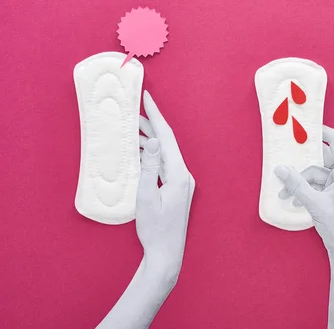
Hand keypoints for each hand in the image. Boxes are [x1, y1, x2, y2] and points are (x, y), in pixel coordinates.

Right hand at [138, 91, 195, 280]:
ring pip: (164, 154)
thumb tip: (151, 141)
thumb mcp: (146, 197)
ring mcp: (181, 183)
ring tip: (132, 128)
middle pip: (166, 143)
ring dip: (149, 140)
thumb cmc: (156, 229)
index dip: (156, 116)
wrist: (167, 254)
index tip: (147, 97)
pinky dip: (151, 155)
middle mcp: (184, 175)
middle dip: (151, 125)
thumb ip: (149, 167)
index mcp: (179, 174)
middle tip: (134, 110)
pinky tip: (140, 152)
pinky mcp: (176, 189)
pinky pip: (163, 165)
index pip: (166, 138)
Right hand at [275, 126, 333, 328]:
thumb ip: (297, 185)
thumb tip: (280, 169)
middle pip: (320, 158)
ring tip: (283, 193)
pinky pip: (315, 185)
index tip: (303, 126)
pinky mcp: (332, 195)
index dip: (320, 131)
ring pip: (314, 174)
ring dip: (299, 182)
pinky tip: (291, 200)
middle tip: (284, 157)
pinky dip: (303, 190)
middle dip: (301, 163)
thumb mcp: (315, 203)